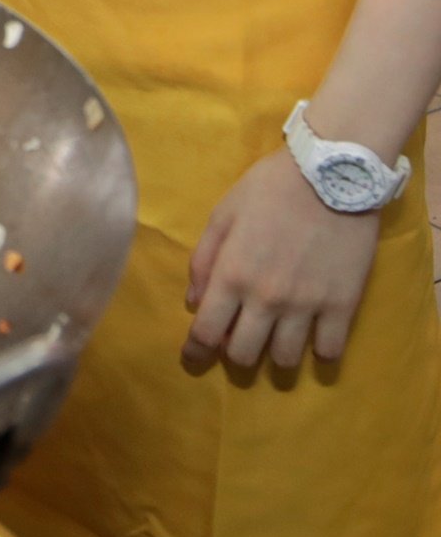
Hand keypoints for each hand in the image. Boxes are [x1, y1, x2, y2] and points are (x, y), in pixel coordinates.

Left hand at [183, 149, 382, 370]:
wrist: (330, 175)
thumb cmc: (268, 190)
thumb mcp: (222, 215)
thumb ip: (203, 260)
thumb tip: (193, 301)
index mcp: (231, 275)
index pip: (206, 333)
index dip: (196, 353)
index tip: (193, 359)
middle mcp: (266, 298)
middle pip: (244, 355)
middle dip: (235, 355)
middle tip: (240, 343)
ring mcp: (306, 305)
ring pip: (286, 361)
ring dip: (276, 358)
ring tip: (277, 342)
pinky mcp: (343, 306)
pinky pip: (329, 351)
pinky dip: (319, 354)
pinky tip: (314, 339)